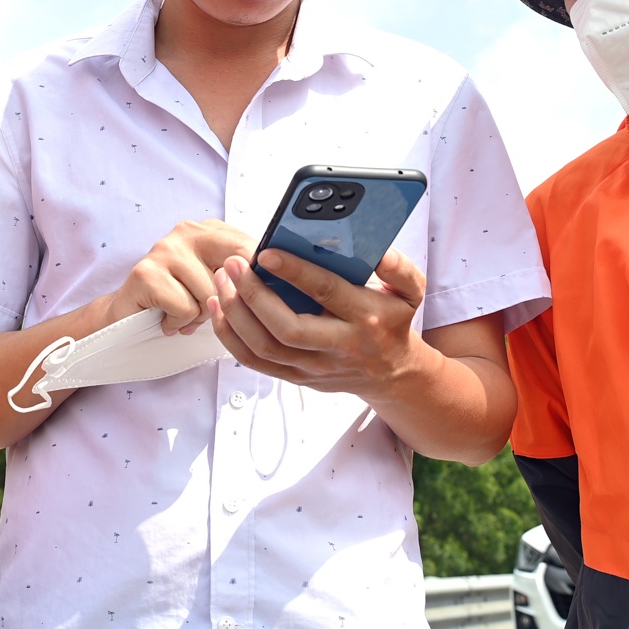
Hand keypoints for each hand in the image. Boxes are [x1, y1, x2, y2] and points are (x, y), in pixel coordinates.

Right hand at [96, 219, 257, 334]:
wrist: (127, 318)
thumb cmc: (180, 300)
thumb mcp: (217, 283)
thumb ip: (243, 276)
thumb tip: (280, 282)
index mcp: (210, 229)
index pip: (251, 249)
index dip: (257, 282)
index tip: (256, 300)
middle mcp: (187, 231)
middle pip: (234, 272)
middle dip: (226, 300)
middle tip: (208, 308)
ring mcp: (164, 249)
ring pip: (210, 295)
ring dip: (198, 316)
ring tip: (181, 312)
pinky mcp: (146, 273)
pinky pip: (186, 308)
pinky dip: (178, 322)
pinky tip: (166, 318)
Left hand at [206, 247, 438, 398]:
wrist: (393, 373)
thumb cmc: (392, 321)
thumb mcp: (409, 291)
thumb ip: (398, 267)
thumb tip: (377, 251)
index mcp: (366, 318)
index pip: (326, 293)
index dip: (294, 272)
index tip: (267, 253)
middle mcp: (339, 346)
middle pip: (287, 328)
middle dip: (253, 295)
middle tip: (233, 265)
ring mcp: (315, 367)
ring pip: (265, 347)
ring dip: (235, 314)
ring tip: (221, 281)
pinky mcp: (297, 377)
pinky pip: (255, 361)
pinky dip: (230, 336)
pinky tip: (218, 307)